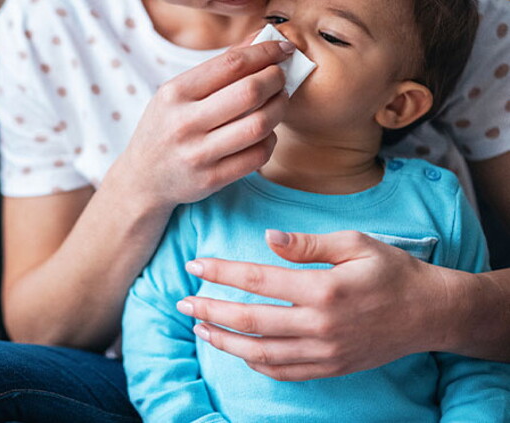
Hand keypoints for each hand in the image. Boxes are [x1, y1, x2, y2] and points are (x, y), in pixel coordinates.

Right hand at [116, 40, 293, 208]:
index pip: (231, 64)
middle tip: (282, 77)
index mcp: (175, 93)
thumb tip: (260, 39)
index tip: (283, 49)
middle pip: (250, 92)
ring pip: (259, 125)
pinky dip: (270, 140)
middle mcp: (184, 123)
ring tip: (279, 102)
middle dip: (276, 79)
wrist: (143, 178)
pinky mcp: (212, 179)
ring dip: (279, 109)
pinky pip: (257, 156)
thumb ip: (218, 67)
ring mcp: (198, 154)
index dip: (265, 53)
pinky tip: (266, 132)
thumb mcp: (178, 93)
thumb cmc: (166, 127)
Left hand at [177, 230, 454, 380]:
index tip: (194, 265)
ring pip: (261, 353)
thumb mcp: (354, 243)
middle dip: (210, 310)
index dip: (221, 272)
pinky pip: (284, 372)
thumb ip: (307, 243)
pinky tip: (239, 351)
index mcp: (323, 288)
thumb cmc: (391, 270)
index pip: (258, 279)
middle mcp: (320, 324)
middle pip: (250, 320)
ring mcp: (324, 351)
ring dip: (225, 341)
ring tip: (200, 328)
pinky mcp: (330, 368)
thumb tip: (266, 238)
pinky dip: (256, 364)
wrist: (428, 312)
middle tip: (182, 302)